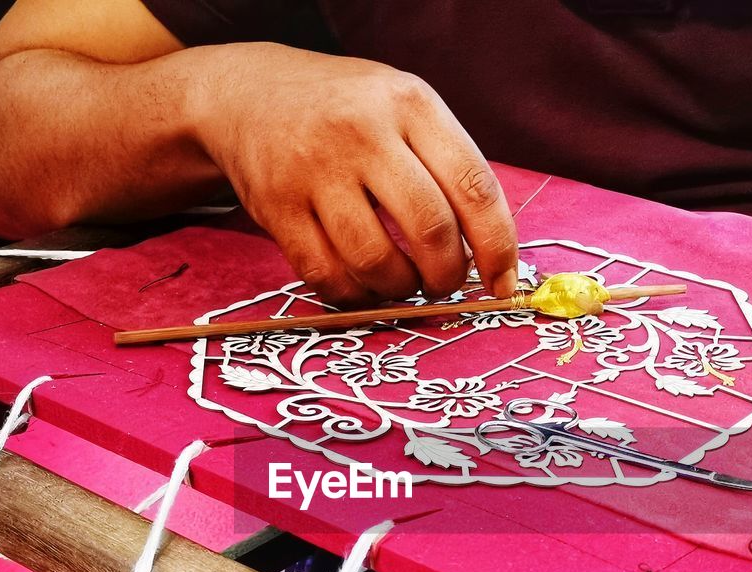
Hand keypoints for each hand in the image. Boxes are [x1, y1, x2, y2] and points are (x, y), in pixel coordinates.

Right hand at [191, 44, 518, 302]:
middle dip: (446, 277)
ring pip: (376, 262)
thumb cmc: (347, 113)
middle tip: (442, 285)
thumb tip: (489, 254)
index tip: (502, 285)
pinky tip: (362, 284)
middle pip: (430, 230)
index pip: (474, 187)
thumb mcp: (404, 108)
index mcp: (410, 104)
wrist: (249, 95)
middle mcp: (363, 132)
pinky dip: (354, 295)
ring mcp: (315, 169)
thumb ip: (447, 166)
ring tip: (400, 281)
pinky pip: (327, 275)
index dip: (497, 248)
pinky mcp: (276, 206)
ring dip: (399, 289)